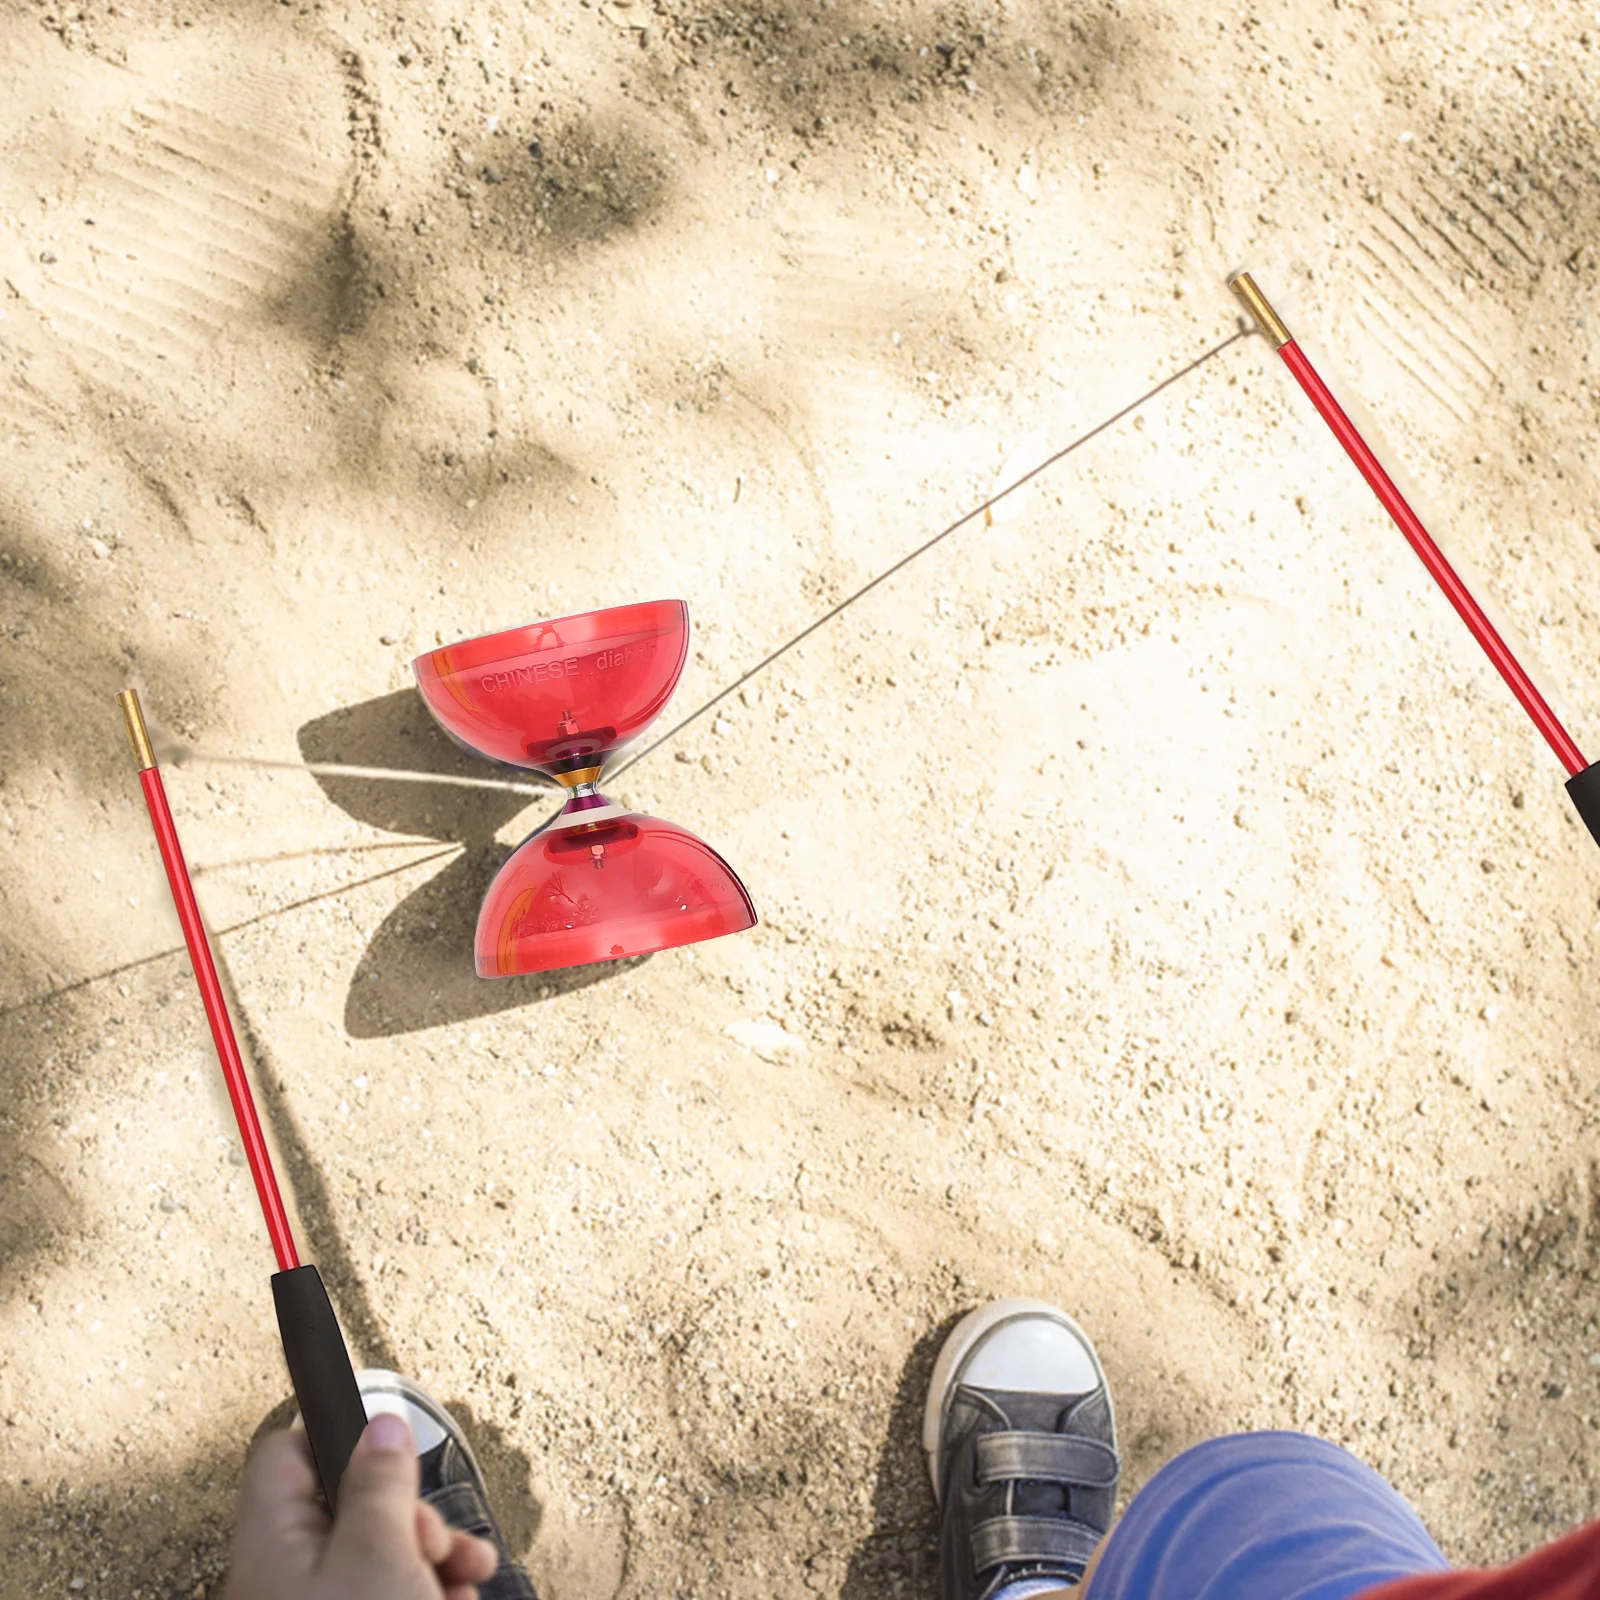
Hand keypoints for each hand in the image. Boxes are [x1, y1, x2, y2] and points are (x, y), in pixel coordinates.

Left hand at [226, 1415, 499, 1599]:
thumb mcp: (380, 1553)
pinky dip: (430, 1595)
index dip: (340, 1438)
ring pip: (382, 1555)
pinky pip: (393, 1595)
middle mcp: (288, 1578)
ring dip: (434, 1558)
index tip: (394, 1452)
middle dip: (412, 1515)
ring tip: (464, 1580)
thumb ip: (381, 1483)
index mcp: (273, 1544)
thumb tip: (381, 1425)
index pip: (286, 1456)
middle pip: (350, 1506)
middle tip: (434, 1544)